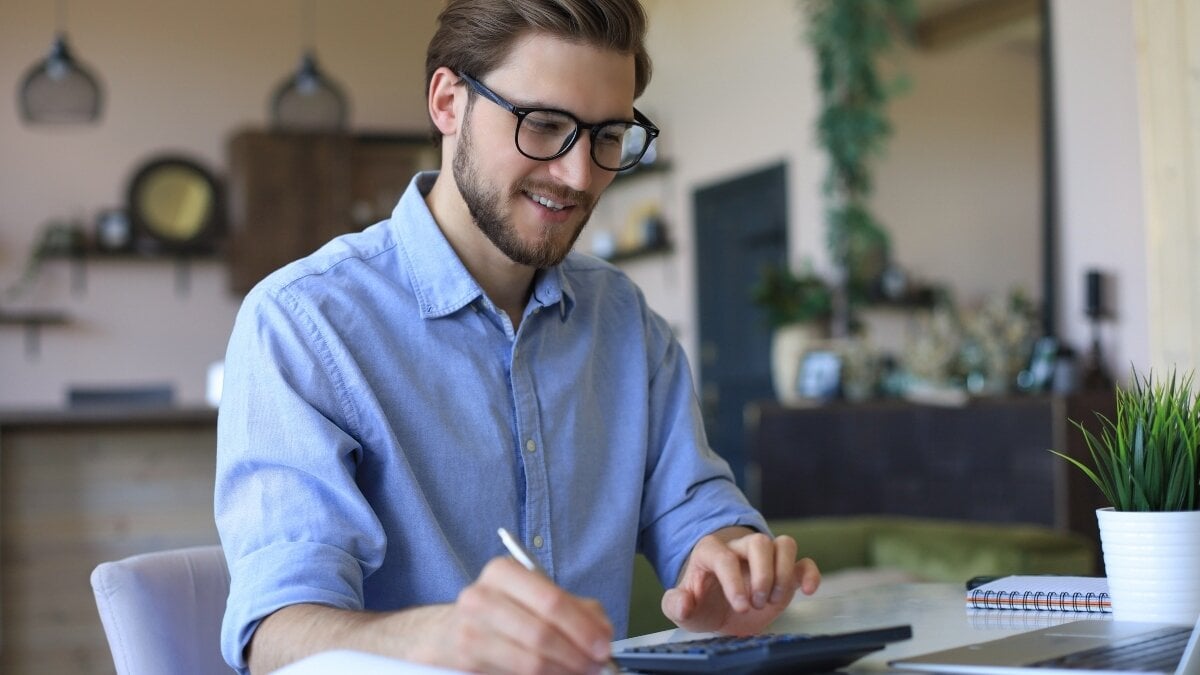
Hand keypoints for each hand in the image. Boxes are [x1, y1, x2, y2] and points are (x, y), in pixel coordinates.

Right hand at [416, 556, 614, 673]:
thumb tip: (603, 633)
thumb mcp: (536, 597)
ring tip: (580, 672)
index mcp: (503, 572)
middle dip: (577, 655)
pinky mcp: (467, 660)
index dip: (583, 628)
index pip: (552, 601)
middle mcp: (481, 597)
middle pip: (541, 633)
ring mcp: (470, 630)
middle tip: (597, 665)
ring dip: (563, 672)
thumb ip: (576, 609)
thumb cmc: (502, 612)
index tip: (603, 646)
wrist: (449, 631)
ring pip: (530, 661)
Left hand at [661, 527, 820, 634]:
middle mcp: (740, 549)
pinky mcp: (786, 573)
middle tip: (756, 603)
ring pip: (784, 544)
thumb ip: (676, 604)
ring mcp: (766, 560)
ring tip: (773, 599)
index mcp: (711, 552)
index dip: (733, 581)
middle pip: (759, 543)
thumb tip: (683, 602)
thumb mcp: (683, 609)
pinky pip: (804, 562)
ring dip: (784, 573)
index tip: (740, 606)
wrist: (720, 611)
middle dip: (762, 575)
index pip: (724, 556)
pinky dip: (810, 573)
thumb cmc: (702, 605)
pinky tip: (808, 590)